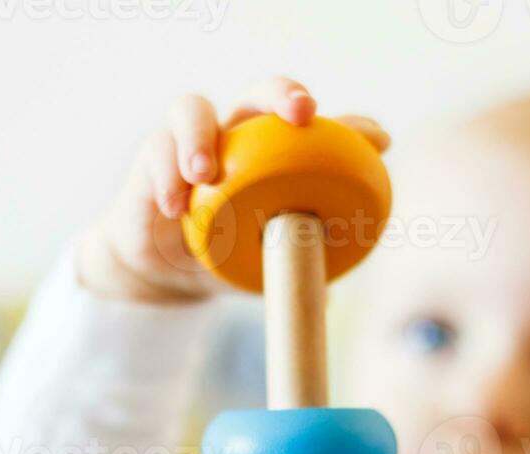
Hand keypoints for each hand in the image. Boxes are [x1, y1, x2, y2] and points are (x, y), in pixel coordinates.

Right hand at [76, 76, 389, 304]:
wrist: (165, 276)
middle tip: (301, 114)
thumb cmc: (226, 257)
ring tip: (205, 172)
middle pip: (258, 92)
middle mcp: (235, 136)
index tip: (377, 140)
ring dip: (200, 135)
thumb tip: (343, 285)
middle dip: (282, 94)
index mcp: (272, 152)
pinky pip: (156, 151)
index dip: (347, 125)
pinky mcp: (151, 161)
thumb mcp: (266, 262)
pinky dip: (166, 175)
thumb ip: (299, 260)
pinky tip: (176, 207)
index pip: (309, 124)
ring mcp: (190, 143)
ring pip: (192, 109)